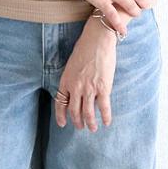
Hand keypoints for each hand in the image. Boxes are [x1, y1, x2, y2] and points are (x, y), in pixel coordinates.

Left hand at [54, 17, 118, 131]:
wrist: (97, 39)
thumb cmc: (85, 48)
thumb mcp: (72, 64)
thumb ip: (72, 78)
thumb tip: (76, 90)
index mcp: (66, 80)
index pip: (60, 103)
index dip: (61, 115)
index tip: (63, 124)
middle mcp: (75, 87)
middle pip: (74, 111)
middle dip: (77, 121)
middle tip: (81, 127)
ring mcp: (89, 89)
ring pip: (88, 113)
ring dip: (90, 123)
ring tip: (93, 128)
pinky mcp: (103, 88)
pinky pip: (104, 107)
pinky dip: (105, 117)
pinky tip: (106, 122)